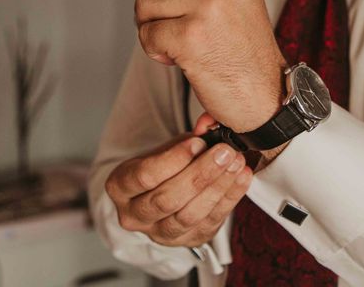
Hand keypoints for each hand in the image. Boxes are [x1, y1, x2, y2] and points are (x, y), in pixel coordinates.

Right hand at [105, 121, 251, 247]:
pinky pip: (211, 222)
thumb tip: (210, 124)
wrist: (167, 189)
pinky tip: (242, 177)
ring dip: (218, 187)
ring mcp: (160, 233)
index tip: (199, 142)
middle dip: (200, 174)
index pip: (145, 176)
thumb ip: (188, 137)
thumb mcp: (168, 147)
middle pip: (167, 199)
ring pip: (190, 215)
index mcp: (121, 186)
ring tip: (236, 163)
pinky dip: (230, 198)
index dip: (174, 160)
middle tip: (224, 153)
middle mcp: (134, 215)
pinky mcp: (188, 240)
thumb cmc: (165, 164)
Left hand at [109, 0, 286, 131]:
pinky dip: (153, 49)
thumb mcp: (226, 0)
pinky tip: (175, 59)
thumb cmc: (242, 50)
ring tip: (176, 44)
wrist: (265, 94)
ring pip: (145, 1)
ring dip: (150, 27)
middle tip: (168, 25)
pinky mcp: (192, 35)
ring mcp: (209, 5)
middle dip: (149, 1)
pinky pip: (147, 33)